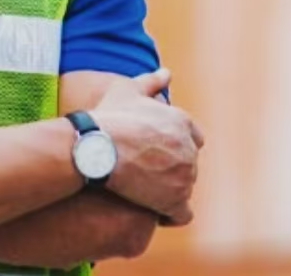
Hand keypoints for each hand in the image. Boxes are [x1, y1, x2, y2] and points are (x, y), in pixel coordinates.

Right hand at [89, 68, 204, 225]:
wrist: (96, 148)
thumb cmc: (108, 118)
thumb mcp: (128, 91)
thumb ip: (151, 82)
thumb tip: (167, 74)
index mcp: (182, 123)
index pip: (194, 139)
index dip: (174, 147)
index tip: (155, 152)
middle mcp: (189, 149)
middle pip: (187, 165)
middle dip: (171, 170)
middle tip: (144, 174)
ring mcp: (185, 175)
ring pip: (184, 188)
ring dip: (168, 192)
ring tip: (143, 194)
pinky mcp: (175, 200)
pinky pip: (181, 214)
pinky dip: (170, 215)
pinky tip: (152, 213)